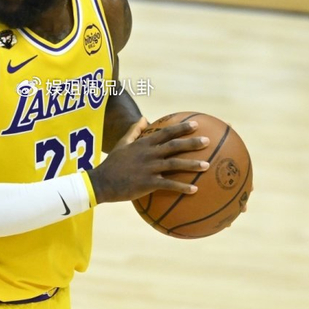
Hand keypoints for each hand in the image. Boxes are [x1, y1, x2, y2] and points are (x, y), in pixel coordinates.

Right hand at [88, 120, 209, 203]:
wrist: (101, 182)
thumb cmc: (112, 164)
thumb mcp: (122, 144)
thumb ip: (133, 131)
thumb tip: (142, 118)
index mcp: (144, 144)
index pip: (166, 132)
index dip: (181, 128)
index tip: (196, 124)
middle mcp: (148, 153)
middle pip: (174, 146)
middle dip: (192, 142)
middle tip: (207, 141)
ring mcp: (148, 168)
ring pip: (174, 164)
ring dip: (192, 165)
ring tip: (207, 165)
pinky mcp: (147, 183)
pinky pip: (168, 184)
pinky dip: (182, 187)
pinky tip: (195, 190)